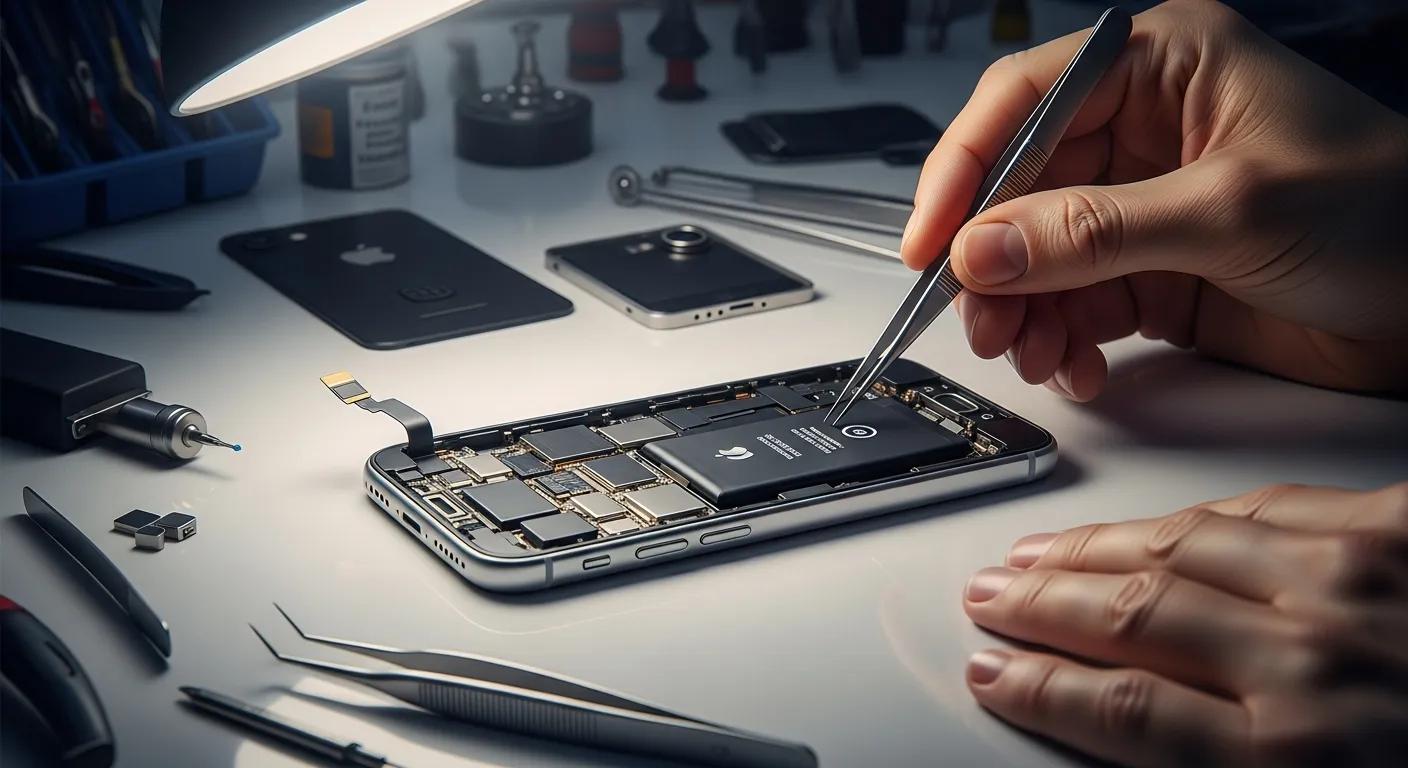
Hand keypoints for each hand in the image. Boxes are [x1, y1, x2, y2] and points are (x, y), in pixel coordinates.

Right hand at [901, 0, 1407, 399]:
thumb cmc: (1391, 211)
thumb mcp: (1232, 209)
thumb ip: (1096, 230)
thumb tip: (986, 248)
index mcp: (1164, 68)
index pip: (1023, 103)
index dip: (964, 170)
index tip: (931, 242)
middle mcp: (1144, 133)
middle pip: (1018, 190)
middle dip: (992, 263)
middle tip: (984, 321)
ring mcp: (1144, 207)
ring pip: (1036, 257)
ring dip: (1022, 313)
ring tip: (1032, 355)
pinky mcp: (1154, 273)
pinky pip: (1074, 305)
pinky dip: (1062, 342)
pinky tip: (1077, 366)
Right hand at [962, 482, 1407, 766]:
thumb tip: (1132, 741)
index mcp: (1296, 759)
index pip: (1123, 712)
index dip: (1040, 689)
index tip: (994, 673)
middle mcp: (1312, 661)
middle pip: (1133, 618)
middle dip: (1041, 606)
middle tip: (991, 597)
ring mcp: (1355, 580)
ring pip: (1183, 546)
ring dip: (1095, 548)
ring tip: (1043, 553)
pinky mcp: (1399, 527)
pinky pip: (1270, 504)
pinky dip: (1199, 514)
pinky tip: (1159, 521)